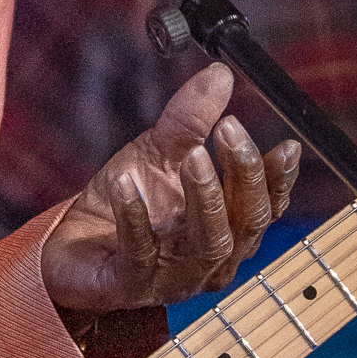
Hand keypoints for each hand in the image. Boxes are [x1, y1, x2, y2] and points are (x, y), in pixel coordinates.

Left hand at [40, 62, 298, 319]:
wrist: (70, 244)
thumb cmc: (125, 201)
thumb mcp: (157, 151)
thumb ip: (190, 118)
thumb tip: (220, 73)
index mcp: (227, 227)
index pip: (266, 204)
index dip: (279, 177)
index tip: (286, 143)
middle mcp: (211, 257)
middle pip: (247, 221)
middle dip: (244, 174)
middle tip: (230, 129)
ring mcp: (174, 276)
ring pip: (208, 241)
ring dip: (204, 196)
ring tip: (193, 154)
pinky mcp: (131, 284)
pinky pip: (140, 251)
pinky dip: (135, 216)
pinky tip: (124, 183)